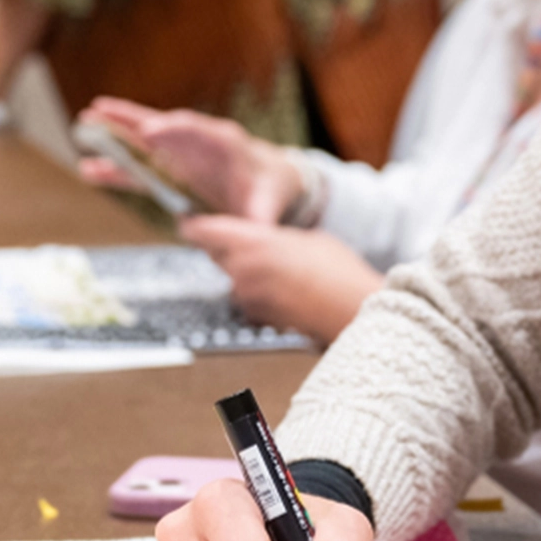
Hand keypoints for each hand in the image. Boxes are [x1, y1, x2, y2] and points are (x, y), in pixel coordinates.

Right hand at [75, 98, 301, 221]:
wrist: (266, 183)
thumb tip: (259, 232)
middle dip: (133, 118)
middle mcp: (196, 142)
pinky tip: (88, 168)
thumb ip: (261, 217)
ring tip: (83, 125)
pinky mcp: (168, 171)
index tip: (152, 131)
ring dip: (114, 134)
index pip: (200, 130)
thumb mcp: (269, 202)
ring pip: (142, 142)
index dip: (176, 129)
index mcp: (226, 143)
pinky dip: (115, 168)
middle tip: (102, 109)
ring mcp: (179, 155)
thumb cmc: (268, 188)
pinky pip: (138, 168)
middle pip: (163, 125)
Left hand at [179, 215, 383, 343]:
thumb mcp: (306, 238)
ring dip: (246, 274)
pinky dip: (259, 293)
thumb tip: (263, 240)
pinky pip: (247, 299)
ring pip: (233, 279)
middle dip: (226, 249)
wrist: (354, 310)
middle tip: (252, 246)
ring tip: (280, 270)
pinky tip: (286, 290)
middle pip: (216, 255)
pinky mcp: (256, 317)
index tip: (187, 222)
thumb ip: (274, 238)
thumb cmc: (338, 270)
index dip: (193, 226)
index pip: (204, 231)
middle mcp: (242, 271)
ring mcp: (247, 298)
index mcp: (252, 242)